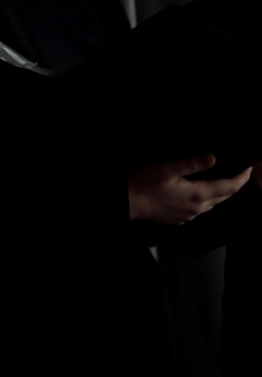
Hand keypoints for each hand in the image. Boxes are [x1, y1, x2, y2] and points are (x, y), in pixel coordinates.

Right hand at [126, 155, 253, 224]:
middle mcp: (197, 207)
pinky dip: (204, 202)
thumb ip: (191, 163)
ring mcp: (188, 215)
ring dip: (219, 194)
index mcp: (198, 194)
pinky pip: (199, 210)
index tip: (248, 169)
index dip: (241, 178)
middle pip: (223, 197)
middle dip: (233, 186)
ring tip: (221, 183)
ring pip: (212, 204)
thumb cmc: (145, 185)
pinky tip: (197, 197)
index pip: (229, 187)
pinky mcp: (179, 219)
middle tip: (238, 174)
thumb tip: (213, 158)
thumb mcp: (167, 169)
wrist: (127, 203)